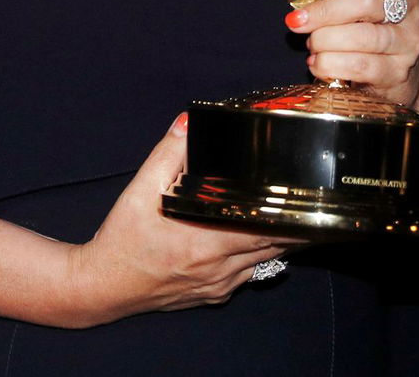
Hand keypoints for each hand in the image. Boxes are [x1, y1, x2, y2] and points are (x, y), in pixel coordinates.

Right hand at [65, 114, 305, 326]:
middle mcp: (218, 267)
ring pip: (266, 262)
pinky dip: (259, 258)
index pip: (266, 229)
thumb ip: (168, 154)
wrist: (103, 286)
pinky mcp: (213, 296)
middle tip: (315, 205)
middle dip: (298, 227)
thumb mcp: (140, 189)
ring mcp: (218, 285)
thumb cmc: (123, 238)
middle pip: (276, 247)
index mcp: (205, 240)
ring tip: (300, 219)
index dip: (293, 217)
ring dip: (282, 243)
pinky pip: (248, 276)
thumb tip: (189, 122)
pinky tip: (259, 241)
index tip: (310, 200)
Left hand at [284, 0, 418, 122]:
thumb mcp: (350, 0)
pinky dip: (331, 64)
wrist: (390, 80)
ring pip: (363, 37)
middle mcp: (412, 15)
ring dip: (326, 39)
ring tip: (311, 43)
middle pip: (369, 2)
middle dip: (325, 10)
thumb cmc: (366, 29)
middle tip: (297, 19)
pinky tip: (318, 63)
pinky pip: (360, 66)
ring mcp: (407, 47)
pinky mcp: (396, 75)